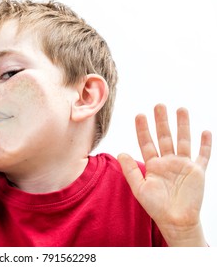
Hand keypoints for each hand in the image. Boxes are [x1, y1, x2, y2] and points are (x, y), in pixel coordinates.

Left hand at [118, 104, 211, 245]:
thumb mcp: (139, 188)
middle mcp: (168, 161)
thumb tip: (120, 153)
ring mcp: (183, 165)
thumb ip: (130, 170)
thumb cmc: (156, 207)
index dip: (143, 129)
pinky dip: (205, 144)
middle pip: (165, 137)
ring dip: (182, 126)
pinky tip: (205, 131)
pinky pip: (203, 156)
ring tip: (181, 109)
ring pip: (183, 141)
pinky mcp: (197, 172)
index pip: (147, 142)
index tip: (139, 115)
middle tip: (159, 105)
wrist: (176, 221)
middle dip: (162, 121)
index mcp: (153, 164)